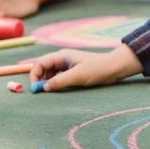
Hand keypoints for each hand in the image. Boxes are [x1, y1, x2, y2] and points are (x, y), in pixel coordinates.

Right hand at [29, 44, 143, 91]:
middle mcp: (62, 59)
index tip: (35, 89)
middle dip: (39, 79)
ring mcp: (67, 65)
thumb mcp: (77, 76)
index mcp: (61, 56)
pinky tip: (58, 89)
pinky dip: (55, 83)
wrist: (115, 68)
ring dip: (47, 82)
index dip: (34, 75)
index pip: (39, 63)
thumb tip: (43, 88)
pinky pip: (58, 76)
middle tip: (41, 92)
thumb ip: (59, 81)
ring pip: (50, 73)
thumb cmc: (98, 69)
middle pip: (43, 68)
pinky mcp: (73, 71)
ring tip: (50, 92)